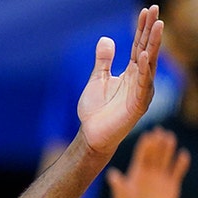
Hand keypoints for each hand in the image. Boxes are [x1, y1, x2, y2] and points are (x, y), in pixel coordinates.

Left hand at [76, 6, 163, 155]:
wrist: (92, 134)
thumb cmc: (95, 110)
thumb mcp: (97, 79)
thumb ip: (104, 60)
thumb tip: (106, 38)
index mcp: (131, 72)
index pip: (138, 45)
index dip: (142, 28)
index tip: (146, 10)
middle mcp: (140, 79)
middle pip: (147, 49)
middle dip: (151, 29)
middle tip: (155, 9)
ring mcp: (142, 90)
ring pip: (150, 63)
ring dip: (153, 44)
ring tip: (157, 25)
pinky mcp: (138, 104)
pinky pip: (143, 83)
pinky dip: (144, 69)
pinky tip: (145, 54)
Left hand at [107, 126, 190, 197]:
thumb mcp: (121, 197)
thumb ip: (118, 185)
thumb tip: (111, 174)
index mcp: (136, 172)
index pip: (141, 155)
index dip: (145, 145)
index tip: (148, 134)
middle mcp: (149, 172)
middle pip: (155, 154)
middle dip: (157, 142)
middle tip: (160, 130)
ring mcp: (161, 177)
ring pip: (166, 159)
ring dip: (168, 149)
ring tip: (170, 137)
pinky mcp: (171, 184)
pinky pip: (177, 172)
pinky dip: (180, 164)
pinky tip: (183, 154)